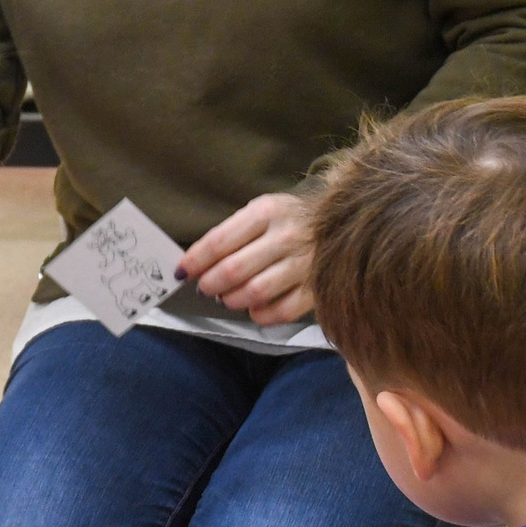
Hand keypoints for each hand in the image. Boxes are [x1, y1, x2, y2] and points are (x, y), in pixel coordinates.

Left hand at [180, 193, 314, 325]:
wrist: (343, 220)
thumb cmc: (290, 218)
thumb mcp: (261, 211)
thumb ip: (232, 234)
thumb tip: (195, 265)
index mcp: (267, 212)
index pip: (219, 242)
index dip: (195, 261)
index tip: (182, 272)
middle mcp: (286, 236)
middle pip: (234, 270)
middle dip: (211, 284)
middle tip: (206, 288)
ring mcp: (304, 264)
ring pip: (255, 292)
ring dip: (232, 300)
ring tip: (227, 297)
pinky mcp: (317, 288)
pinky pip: (281, 311)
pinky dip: (260, 315)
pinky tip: (254, 308)